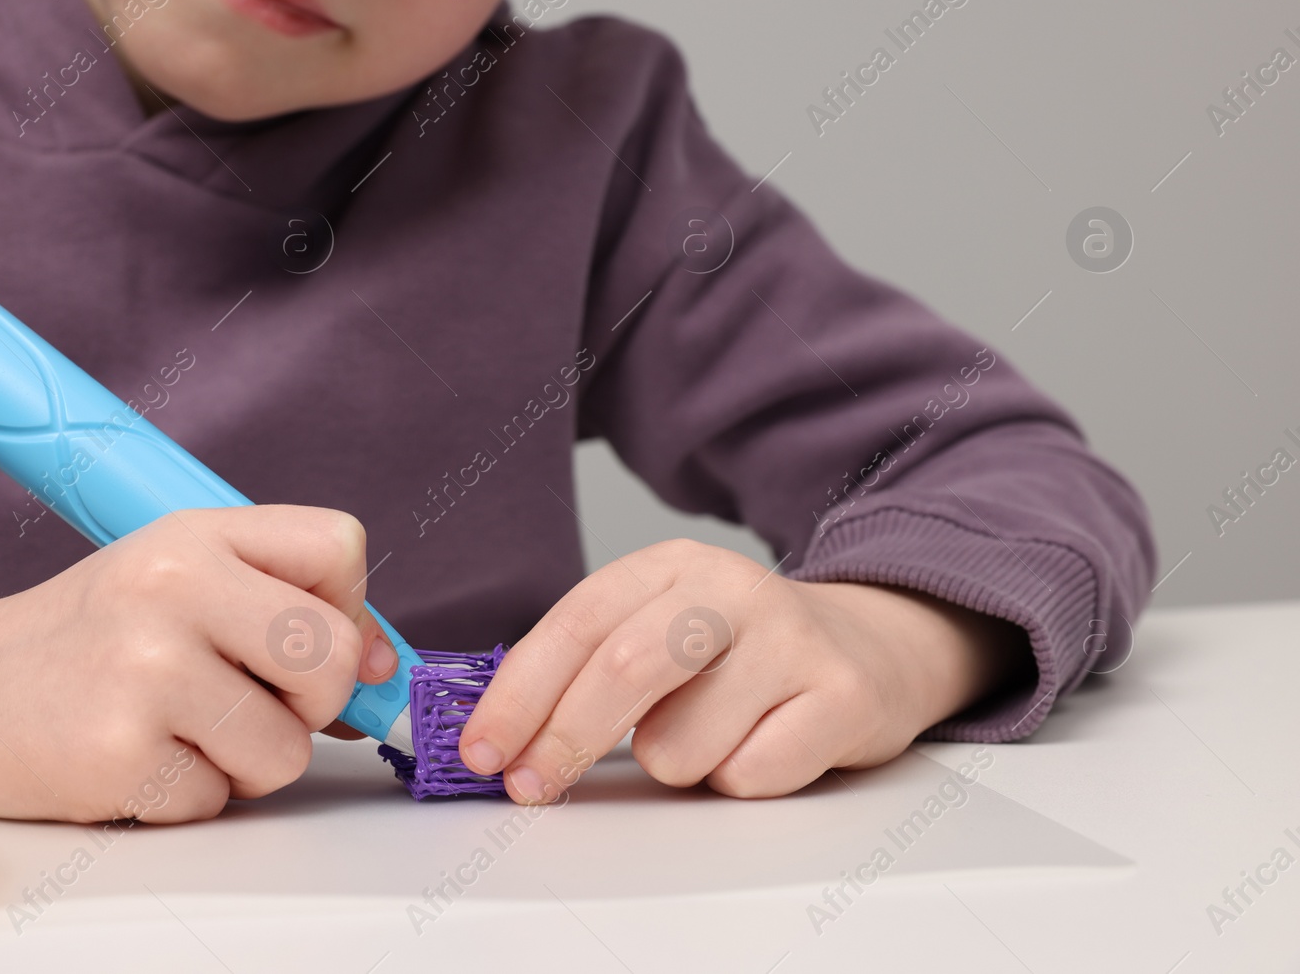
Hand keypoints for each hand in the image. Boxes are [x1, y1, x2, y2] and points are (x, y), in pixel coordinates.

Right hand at [0, 506, 398, 821]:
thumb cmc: (93, 639)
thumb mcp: (185, 584)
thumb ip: (288, 606)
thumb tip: (381, 669)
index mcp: (195, 533)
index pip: (341, 545)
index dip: (345, 607)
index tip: (297, 639)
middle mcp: (171, 586)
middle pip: (330, 658)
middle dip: (310, 703)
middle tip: (245, 698)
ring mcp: (144, 670)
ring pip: (287, 749)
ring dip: (246, 760)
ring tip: (177, 728)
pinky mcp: (120, 754)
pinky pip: (220, 798)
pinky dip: (190, 793)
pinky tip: (135, 756)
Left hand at [458, 539, 1029, 802]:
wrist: (871, 648)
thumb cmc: (740, 656)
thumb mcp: (661, 631)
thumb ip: (587, 668)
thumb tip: (503, 737)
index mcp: (670, 568)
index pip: (576, 625)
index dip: (519, 695)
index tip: (483, 751)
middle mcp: (730, 589)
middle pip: (624, 668)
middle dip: (565, 739)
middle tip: (534, 786)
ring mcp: (790, 638)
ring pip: (682, 743)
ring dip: (675, 765)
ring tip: (709, 737)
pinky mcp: (840, 695)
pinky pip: (749, 775)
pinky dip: (738, 779)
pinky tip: (764, 743)